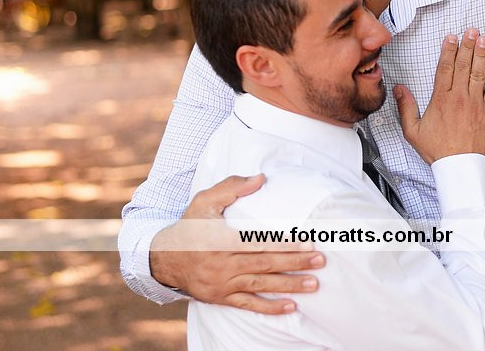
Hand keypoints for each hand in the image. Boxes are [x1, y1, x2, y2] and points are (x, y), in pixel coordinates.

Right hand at [150, 174, 325, 313]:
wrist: (164, 258)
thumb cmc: (190, 225)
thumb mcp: (205, 200)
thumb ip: (232, 187)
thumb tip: (261, 178)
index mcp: (220, 239)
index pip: (258, 242)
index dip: (284, 243)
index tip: (308, 242)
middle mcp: (222, 264)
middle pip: (265, 264)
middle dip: (295, 263)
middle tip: (320, 260)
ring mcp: (222, 283)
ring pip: (260, 284)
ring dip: (289, 285)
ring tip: (313, 284)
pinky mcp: (221, 297)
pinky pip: (248, 304)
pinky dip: (269, 307)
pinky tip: (290, 307)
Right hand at [394, 28, 484, 163]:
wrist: (460, 167)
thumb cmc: (437, 150)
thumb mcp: (412, 131)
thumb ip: (406, 107)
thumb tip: (399, 89)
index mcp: (441, 99)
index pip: (445, 68)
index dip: (448, 50)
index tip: (451, 37)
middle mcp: (459, 97)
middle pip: (463, 66)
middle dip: (466, 46)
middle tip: (471, 30)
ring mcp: (476, 104)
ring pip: (479, 73)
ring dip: (481, 54)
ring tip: (484, 39)